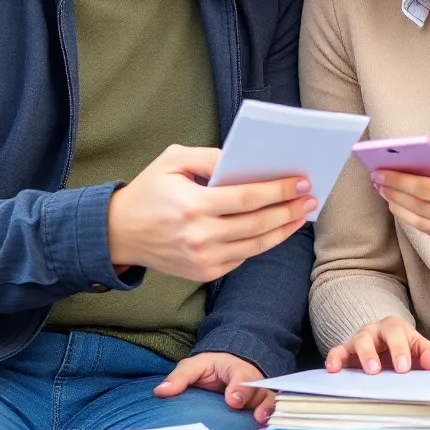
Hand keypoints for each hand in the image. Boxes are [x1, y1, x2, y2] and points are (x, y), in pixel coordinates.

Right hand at [107, 144, 316, 281]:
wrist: (119, 234)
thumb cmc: (148, 191)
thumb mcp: (172, 160)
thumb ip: (209, 156)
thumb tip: (243, 160)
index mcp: (193, 205)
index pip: (248, 198)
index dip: (278, 191)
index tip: (301, 182)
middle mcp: (200, 236)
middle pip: (258, 224)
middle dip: (289, 210)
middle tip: (310, 198)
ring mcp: (203, 259)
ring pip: (255, 245)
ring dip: (283, 230)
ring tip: (301, 215)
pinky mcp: (204, 273)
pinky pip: (242, 257)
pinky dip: (262, 243)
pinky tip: (276, 230)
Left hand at [153, 352, 274, 422]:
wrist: (230, 365)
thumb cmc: (212, 367)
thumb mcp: (195, 366)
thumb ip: (180, 377)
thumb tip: (160, 391)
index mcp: (235, 368)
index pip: (240, 375)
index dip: (239, 387)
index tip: (233, 399)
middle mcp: (252, 380)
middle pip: (258, 390)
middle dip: (256, 400)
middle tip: (254, 414)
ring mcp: (259, 394)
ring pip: (269, 400)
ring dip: (268, 410)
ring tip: (262, 421)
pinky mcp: (262, 406)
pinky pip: (271, 411)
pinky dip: (273, 419)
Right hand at [325, 317, 429, 373]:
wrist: (392, 349)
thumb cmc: (408, 351)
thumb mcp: (422, 350)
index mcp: (395, 328)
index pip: (396, 335)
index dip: (399, 350)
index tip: (403, 369)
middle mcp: (374, 331)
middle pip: (370, 335)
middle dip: (371, 353)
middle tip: (375, 371)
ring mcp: (359, 341)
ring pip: (354, 342)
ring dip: (356, 357)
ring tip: (360, 373)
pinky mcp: (347, 352)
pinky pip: (338, 352)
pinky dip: (334, 359)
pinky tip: (333, 370)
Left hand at [371, 135, 429, 254]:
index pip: (424, 185)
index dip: (398, 180)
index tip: (380, 171)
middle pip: (419, 204)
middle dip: (393, 192)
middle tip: (377, 181)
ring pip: (423, 223)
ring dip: (400, 209)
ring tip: (386, 195)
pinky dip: (417, 222)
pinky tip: (407, 210)